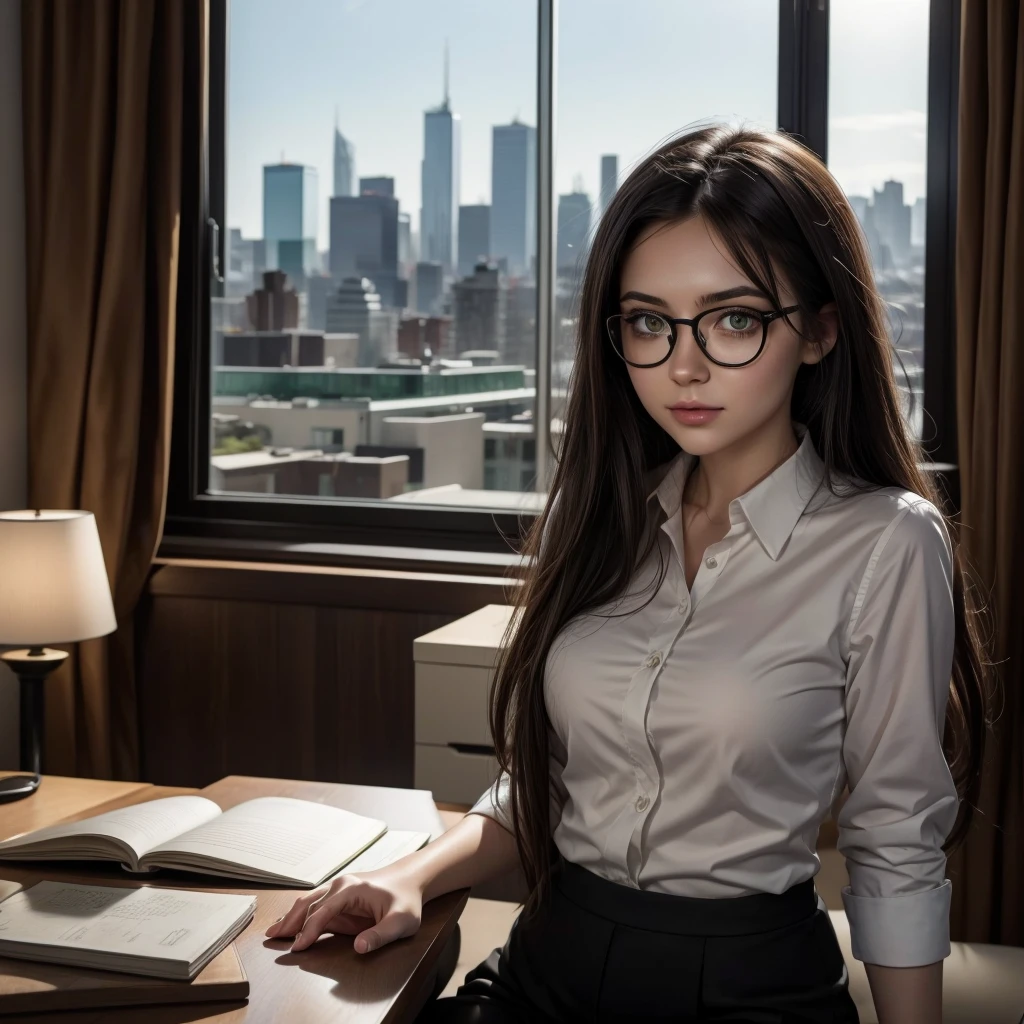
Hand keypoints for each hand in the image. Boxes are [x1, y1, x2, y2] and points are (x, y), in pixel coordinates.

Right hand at [265, 868, 423, 953]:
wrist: (409, 881)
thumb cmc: (406, 899)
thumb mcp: (401, 920)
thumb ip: (381, 935)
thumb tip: (359, 948)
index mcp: (352, 888)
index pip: (323, 910)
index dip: (309, 930)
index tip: (298, 948)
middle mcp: (339, 886)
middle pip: (308, 903)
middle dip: (290, 921)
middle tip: (272, 939)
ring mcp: (336, 892)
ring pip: (307, 903)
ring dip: (289, 918)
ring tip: (271, 934)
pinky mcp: (337, 901)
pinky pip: (313, 908)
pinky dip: (298, 917)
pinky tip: (286, 927)